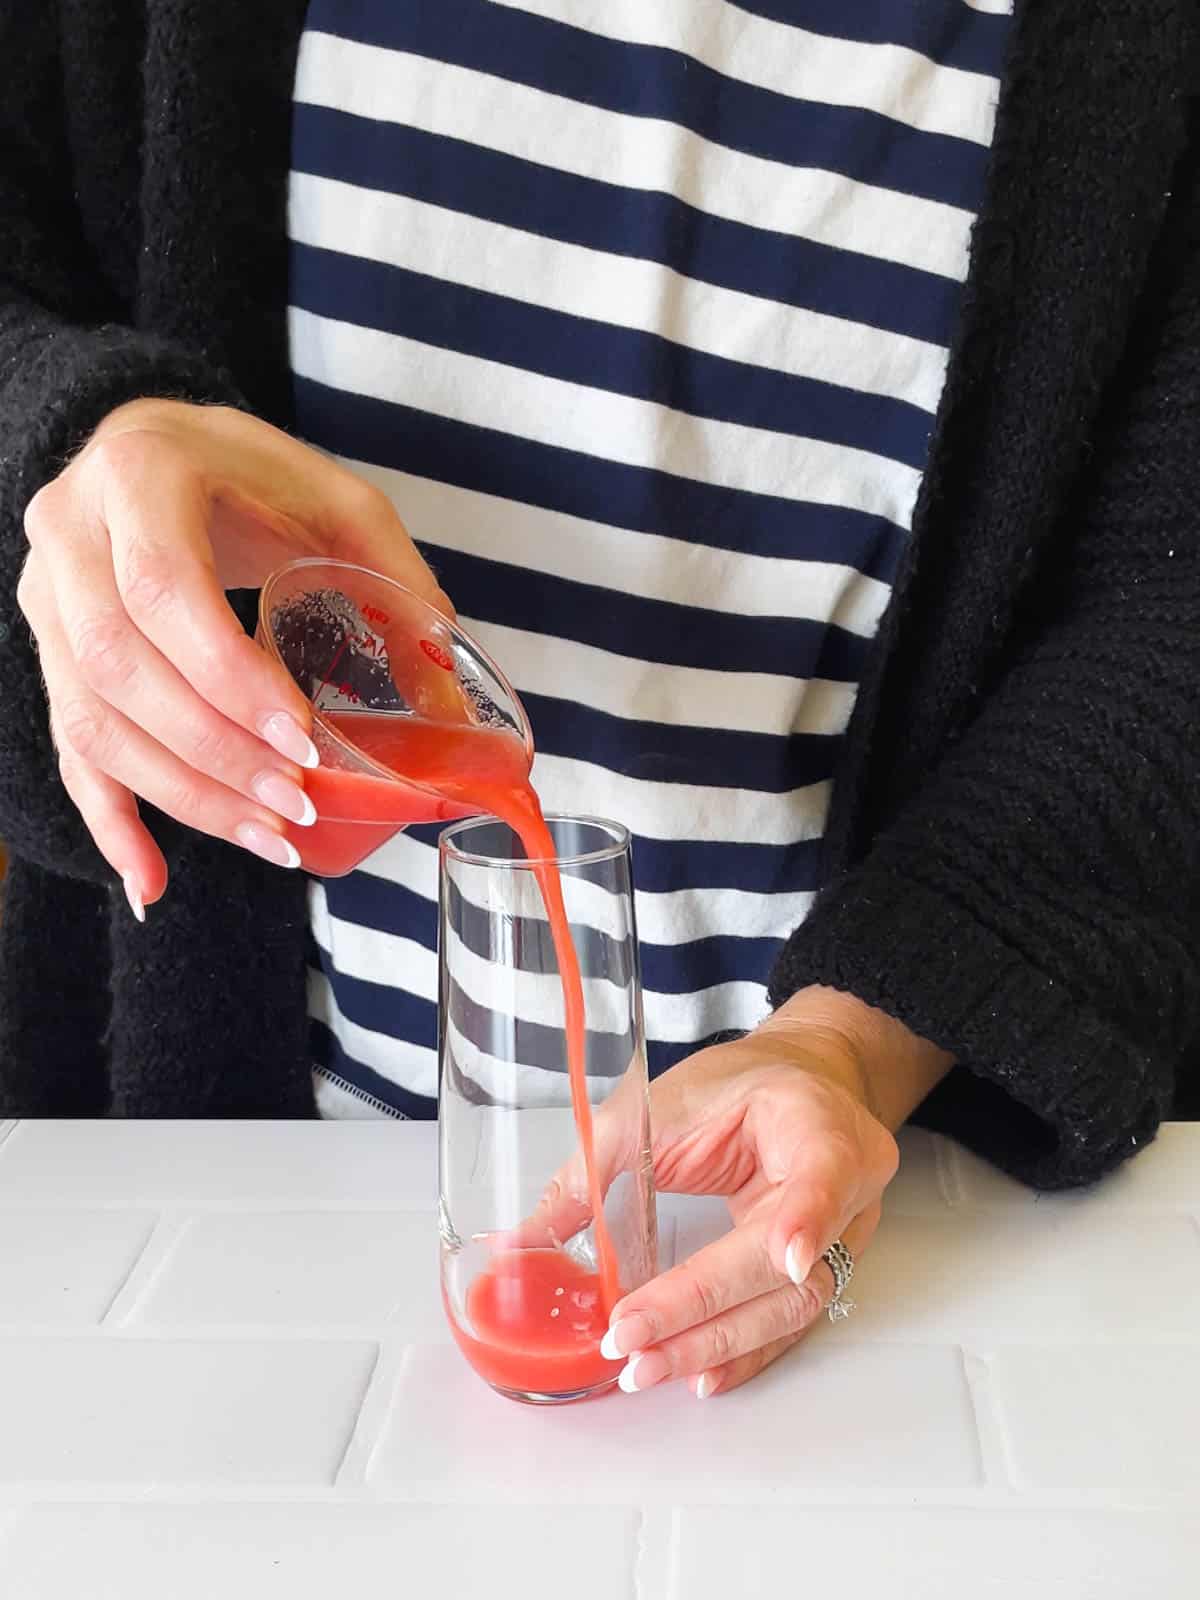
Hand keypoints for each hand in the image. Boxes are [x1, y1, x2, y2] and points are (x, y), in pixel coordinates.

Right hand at [17, 399, 448, 911]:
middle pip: (119, 665)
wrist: (164, 450)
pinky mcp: (49, 653)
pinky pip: (68, 749)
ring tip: (270, 839)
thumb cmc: (258, 474)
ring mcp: (44, 598)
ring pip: (91, 718)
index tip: (300, 735)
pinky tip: (152, 883)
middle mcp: (70, 533)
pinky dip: (111, 824)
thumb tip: (451, 710)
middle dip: (214, 750)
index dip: (227, 675)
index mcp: (140, 472)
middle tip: (296, 802)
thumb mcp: (343, 502)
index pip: (163, 588)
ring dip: (183, 795)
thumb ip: (399, 587)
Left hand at [517, 988, 949, 1396]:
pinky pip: (787, 1322)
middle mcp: (849, 1184)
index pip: (825, 1170)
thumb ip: (596, 1165)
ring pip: (791, 1305)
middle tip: (633, 1337)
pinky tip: (698, 1374)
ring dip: (715, 1342)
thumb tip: (522, 1242)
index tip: (783, 1257)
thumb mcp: (662, 1102)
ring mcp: (845, 1233)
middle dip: (706, 1306)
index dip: (807, 1216)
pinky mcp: (823, 1268)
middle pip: (789, 1262)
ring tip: (646, 1365)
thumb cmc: (737, 1084)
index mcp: (815, 1120)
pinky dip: (741, 1352)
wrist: (796, 1082)